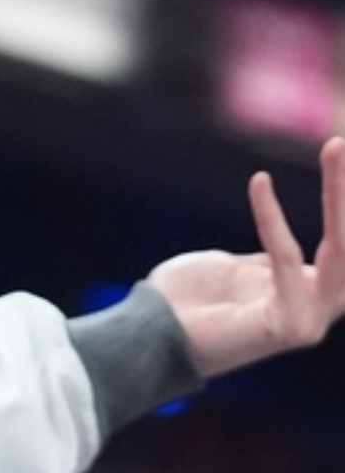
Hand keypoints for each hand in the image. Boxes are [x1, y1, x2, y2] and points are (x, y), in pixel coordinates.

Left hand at [149, 135, 344, 376]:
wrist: (150, 333)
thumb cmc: (185, 300)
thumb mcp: (233, 268)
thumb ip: (268, 259)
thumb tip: (284, 249)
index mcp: (303, 291)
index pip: (338, 245)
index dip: (338, 203)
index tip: (335, 153)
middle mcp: (314, 307)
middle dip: (344, 195)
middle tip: (338, 144)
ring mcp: (307, 320)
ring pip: (340, 254)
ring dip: (338, 200)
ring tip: (335, 152)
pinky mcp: (288, 326)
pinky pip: (286, 262)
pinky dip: (273, 221)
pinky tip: (259, 184)